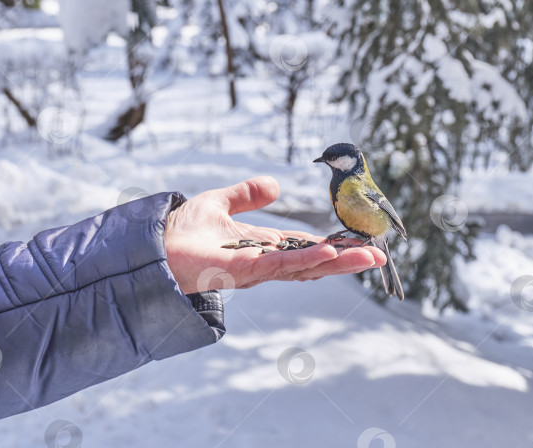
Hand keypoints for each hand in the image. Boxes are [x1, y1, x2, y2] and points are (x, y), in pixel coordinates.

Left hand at [165, 176, 386, 293]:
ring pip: (306, 268)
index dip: (333, 247)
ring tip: (369, 257)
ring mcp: (257, 269)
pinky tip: (330, 256)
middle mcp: (265, 262)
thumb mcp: (220, 201)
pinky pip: (283, 266)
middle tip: (379, 257)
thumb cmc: (180, 230)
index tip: (359, 243)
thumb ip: (247, 194)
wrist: (153, 244)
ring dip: (337, 263)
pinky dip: (308, 261)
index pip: (306, 249)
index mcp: (264, 247)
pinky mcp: (245, 271)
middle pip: (314, 263)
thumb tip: (275, 186)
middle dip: (346, 261)